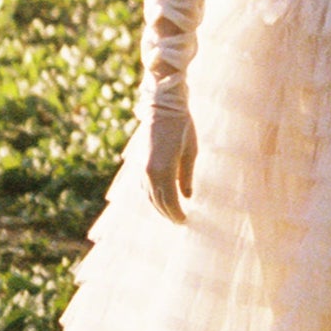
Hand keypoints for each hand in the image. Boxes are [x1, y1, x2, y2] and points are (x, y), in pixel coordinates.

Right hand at [145, 102, 196, 223]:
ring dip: (158, 207)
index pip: (169, 200)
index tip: (185, 221)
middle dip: (168, 214)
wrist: (163, 108)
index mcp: (164, 170)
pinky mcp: (140, 162)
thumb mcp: (190, 152)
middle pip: (157, 201)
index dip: (176, 213)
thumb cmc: (182, 128)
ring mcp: (142, 167)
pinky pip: (143, 186)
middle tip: (179, 222)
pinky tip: (158, 199)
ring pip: (148, 195)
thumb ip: (187, 176)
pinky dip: (151, 195)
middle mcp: (149, 172)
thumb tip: (187, 196)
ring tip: (170, 214)